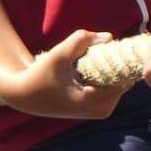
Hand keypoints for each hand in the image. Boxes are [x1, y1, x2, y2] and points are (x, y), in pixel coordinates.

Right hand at [0, 30, 130, 118]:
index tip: (106, 50)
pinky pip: (113, 91)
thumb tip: (108, 37)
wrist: (25, 96)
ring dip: (110, 73)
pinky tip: (88, 73)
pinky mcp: (99, 112)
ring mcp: (101, 113)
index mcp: (92, 101)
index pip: (124, 79)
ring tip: (87, 66)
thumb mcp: (57, 55)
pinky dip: (106, 80)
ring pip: (119, 86)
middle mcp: (101, 111)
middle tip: (94, 56)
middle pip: (123, 82)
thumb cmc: (39, 76)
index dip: (119, 62)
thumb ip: (80, 41)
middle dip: (114, 67)